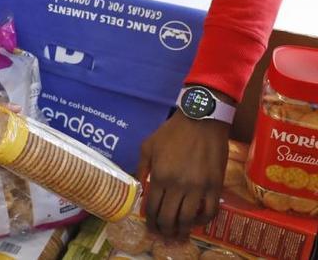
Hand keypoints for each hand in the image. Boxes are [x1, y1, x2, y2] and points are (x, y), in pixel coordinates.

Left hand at [139, 108, 229, 240]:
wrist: (201, 121)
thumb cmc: (172, 132)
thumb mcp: (148, 147)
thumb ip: (142, 168)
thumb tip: (140, 187)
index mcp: (160, 176)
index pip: (153, 208)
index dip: (151, 222)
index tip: (151, 227)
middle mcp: (178, 185)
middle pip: (170, 218)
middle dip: (165, 230)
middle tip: (164, 235)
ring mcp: (198, 187)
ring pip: (189, 218)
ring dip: (182, 229)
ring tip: (179, 234)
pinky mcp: (215, 186)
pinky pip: (210, 211)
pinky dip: (203, 220)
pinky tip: (196, 220)